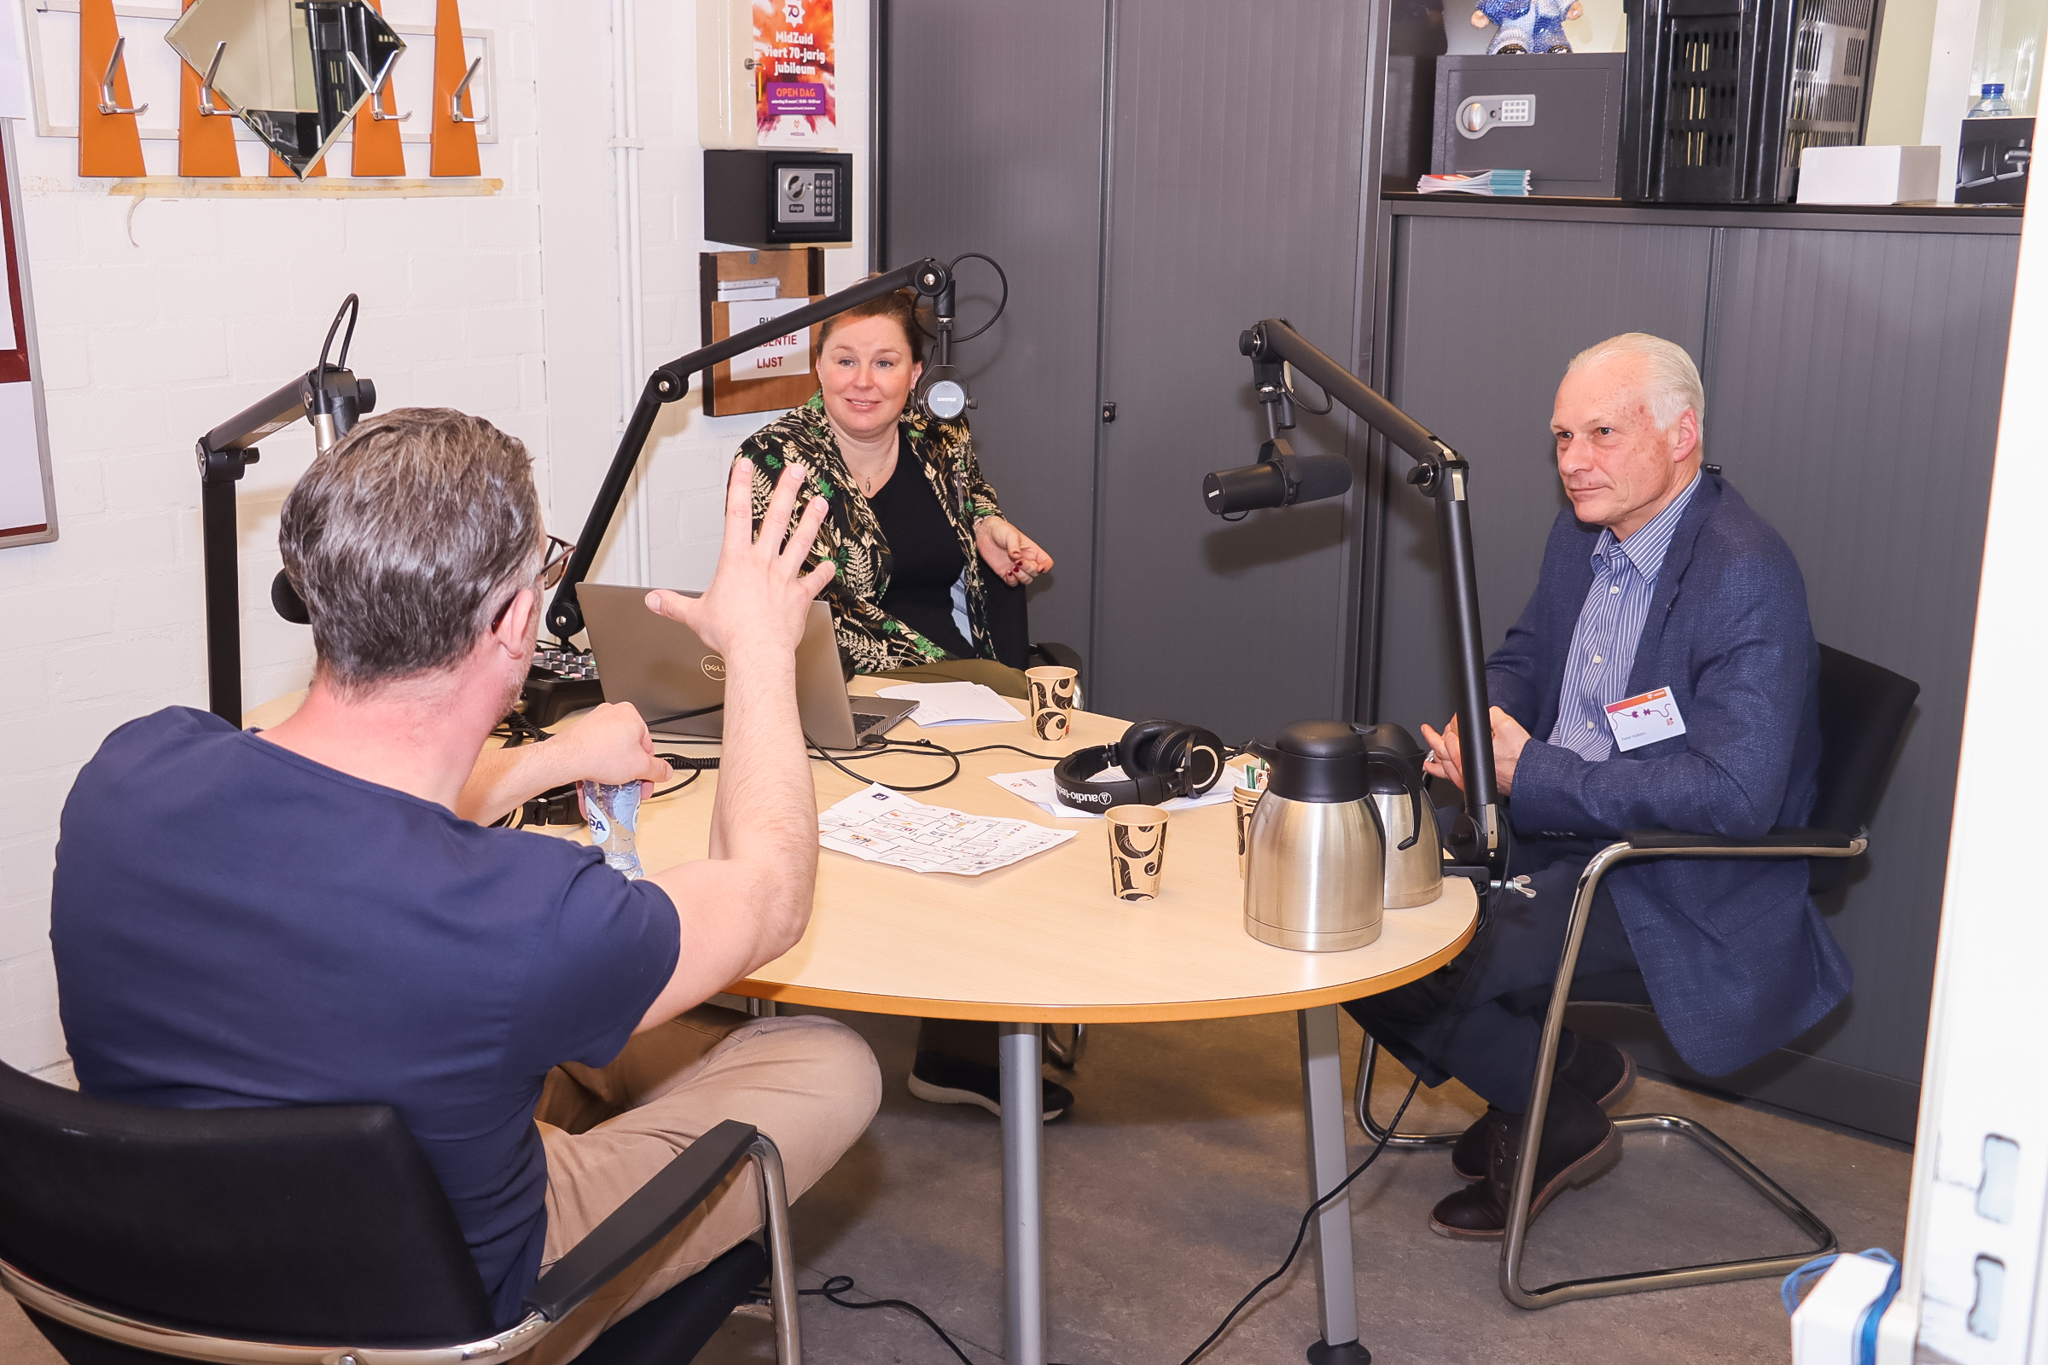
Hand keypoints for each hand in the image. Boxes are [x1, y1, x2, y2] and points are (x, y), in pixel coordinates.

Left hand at [555, 701, 670, 793]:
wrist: (567, 758)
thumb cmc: (599, 755)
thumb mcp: (640, 767)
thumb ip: (658, 770)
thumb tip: (665, 771)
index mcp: (631, 715)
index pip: (647, 745)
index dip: (647, 768)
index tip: (645, 781)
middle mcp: (612, 715)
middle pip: (628, 749)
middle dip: (629, 772)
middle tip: (629, 786)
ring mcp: (594, 724)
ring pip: (610, 753)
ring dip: (613, 773)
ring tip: (611, 787)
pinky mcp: (580, 734)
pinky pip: (595, 754)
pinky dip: (597, 769)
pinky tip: (597, 784)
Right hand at [646, 461, 834, 659]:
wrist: (758, 651)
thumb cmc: (731, 633)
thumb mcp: (695, 615)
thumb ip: (674, 604)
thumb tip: (655, 600)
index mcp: (736, 561)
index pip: (736, 513)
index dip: (740, 486)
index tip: (746, 466)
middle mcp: (763, 563)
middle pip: (776, 517)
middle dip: (787, 490)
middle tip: (796, 471)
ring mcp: (784, 577)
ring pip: (801, 541)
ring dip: (811, 520)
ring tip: (819, 502)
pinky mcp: (800, 595)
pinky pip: (815, 580)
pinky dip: (823, 572)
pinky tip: (830, 564)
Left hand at [975, 517, 1053, 585]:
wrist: (985, 533)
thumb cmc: (1001, 529)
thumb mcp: (1011, 534)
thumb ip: (1014, 546)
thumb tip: (1017, 555)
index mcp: (1032, 550)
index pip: (1046, 561)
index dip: (1046, 567)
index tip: (1040, 568)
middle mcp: (1026, 560)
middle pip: (1035, 573)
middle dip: (1028, 569)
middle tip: (1018, 561)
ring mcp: (1016, 568)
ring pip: (1026, 580)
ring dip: (1021, 577)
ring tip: (1012, 567)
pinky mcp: (1005, 573)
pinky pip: (1013, 583)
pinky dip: (1012, 581)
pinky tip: (1007, 572)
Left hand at [1421, 707, 1530, 794]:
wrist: (1529, 776)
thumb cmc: (1520, 757)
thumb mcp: (1507, 725)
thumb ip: (1491, 715)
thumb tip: (1483, 713)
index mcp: (1469, 753)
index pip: (1453, 734)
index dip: (1454, 723)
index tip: (1457, 718)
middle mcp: (1464, 766)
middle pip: (1443, 748)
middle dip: (1438, 735)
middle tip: (1430, 728)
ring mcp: (1465, 776)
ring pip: (1443, 762)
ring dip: (1434, 750)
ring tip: (1428, 739)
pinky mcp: (1469, 782)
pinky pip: (1448, 776)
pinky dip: (1437, 769)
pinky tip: (1431, 766)